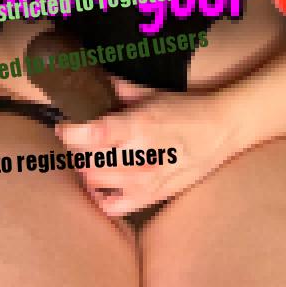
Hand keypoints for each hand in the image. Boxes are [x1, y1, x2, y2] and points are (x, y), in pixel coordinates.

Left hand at [55, 88, 239, 216]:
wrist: (221, 130)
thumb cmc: (187, 109)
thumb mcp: (152, 93)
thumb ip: (120, 89)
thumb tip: (96, 79)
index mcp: (138, 125)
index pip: (92, 134)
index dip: (70, 131)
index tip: (64, 125)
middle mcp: (139, 156)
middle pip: (87, 161)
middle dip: (76, 150)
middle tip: (78, 141)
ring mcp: (144, 181)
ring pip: (94, 183)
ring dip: (86, 170)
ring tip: (90, 158)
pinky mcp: (151, 197)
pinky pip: (112, 207)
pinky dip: (100, 197)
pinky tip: (102, 185)